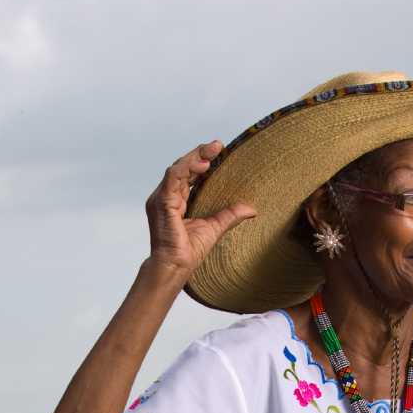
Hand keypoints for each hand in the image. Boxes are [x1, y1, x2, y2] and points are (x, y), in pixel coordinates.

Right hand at [145, 141, 254, 278]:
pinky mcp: (162, 202)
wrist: (176, 266)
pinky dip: (186, 168)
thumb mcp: (215, 227)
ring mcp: (162, 199)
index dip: (201, 160)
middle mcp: (166, 197)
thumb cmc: (188, 251)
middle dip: (199, 154)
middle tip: (218, 145)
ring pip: (177, 168)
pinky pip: (172, 177)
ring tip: (212, 152)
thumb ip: (230, 215)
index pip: (188, 174)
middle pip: (182, 167)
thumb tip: (251, 209)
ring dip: (194, 157)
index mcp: (176, 200)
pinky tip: (202, 165)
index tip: (219, 150)